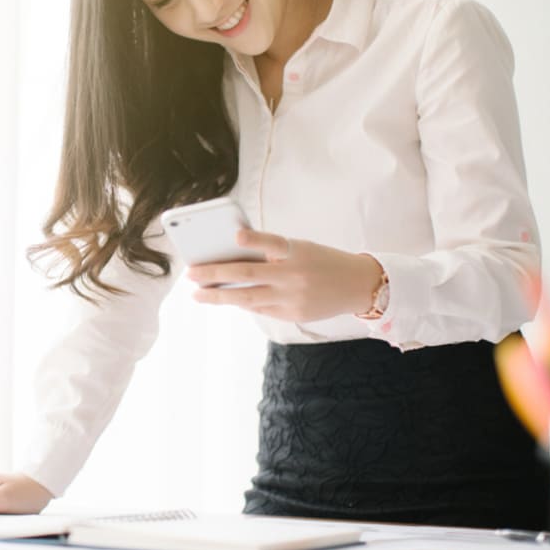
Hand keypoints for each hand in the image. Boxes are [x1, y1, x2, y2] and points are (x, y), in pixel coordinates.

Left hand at [187, 228, 382, 322]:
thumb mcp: (302, 248)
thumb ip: (273, 251)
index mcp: (298, 251)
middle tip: (191, 274)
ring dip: (220, 296)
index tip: (236, 235)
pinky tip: (225, 298)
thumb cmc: (321, 260)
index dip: (255, 238)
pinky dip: (242, 302)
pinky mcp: (294, 314)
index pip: (274, 242)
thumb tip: (234, 255)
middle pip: (250, 274)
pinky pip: (260, 309)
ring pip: (249, 298)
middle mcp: (295, 275)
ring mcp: (293, 298)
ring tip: (198, 294)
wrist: (358, 285)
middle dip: (216, 274)